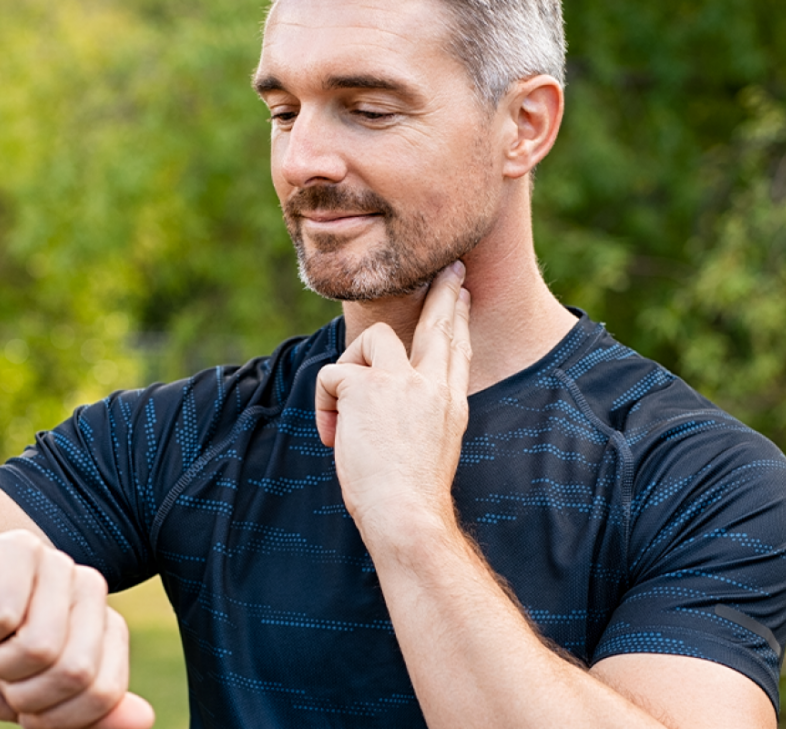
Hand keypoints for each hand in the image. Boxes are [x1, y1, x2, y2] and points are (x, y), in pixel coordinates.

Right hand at [0, 530, 154, 728]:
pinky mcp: (16, 547)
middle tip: (4, 668)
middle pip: (76, 671)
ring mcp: (56, 562)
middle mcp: (90, 589)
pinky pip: (5, 614)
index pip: (104, 693)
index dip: (53, 716)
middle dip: (26, 692)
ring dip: (1, 662)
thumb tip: (144, 719)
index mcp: (105, 628)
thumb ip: (91, 714)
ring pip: (42, 645)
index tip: (26, 699)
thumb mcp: (34, 707)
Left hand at [315, 261, 472, 532]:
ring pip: (372, 338)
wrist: (407, 514)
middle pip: (439, 325)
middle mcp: (433, 385)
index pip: (455, 350)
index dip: (457, 320)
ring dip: (349, 368)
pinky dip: (324, 405)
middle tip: (451, 269)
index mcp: (451, 403)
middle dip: (444, 294)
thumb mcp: (431, 448)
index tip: (461, 295)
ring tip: (346, 415)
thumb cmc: (410, 499)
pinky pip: (331, 375)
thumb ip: (419, 415)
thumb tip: (383, 400)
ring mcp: (402, 382)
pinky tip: (334, 434)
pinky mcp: (366, 386)